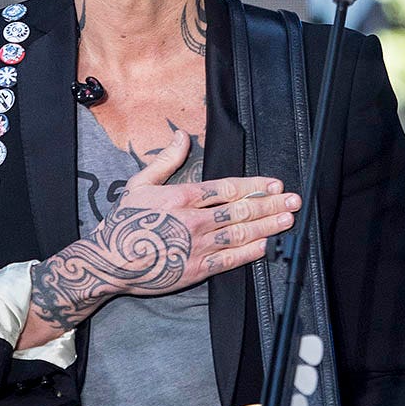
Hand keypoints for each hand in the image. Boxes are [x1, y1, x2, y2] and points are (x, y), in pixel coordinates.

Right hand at [21, 129, 299, 343]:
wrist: (110, 261)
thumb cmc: (124, 221)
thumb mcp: (141, 183)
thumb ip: (166, 160)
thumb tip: (182, 135)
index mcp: (183, 196)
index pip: (227, 188)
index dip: (255, 185)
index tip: (275, 183)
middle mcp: (195, 220)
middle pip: (240, 210)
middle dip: (270, 204)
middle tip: (294, 200)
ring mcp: (197, 246)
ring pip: (240, 233)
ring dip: (267, 226)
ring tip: (287, 219)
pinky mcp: (196, 270)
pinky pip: (229, 260)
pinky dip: (249, 252)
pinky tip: (266, 245)